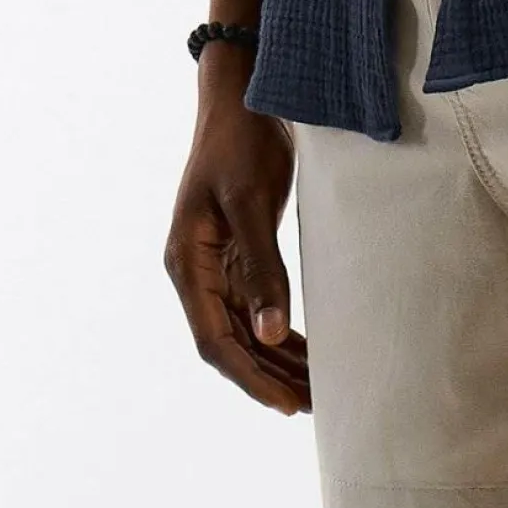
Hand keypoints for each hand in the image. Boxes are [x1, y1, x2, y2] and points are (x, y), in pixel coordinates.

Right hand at [164, 63, 309, 414]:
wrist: (242, 99)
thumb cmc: (241, 142)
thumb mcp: (250, 203)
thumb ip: (262, 269)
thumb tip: (271, 334)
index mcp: (187, 264)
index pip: (215, 341)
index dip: (250, 377)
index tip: (285, 404)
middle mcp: (197, 274)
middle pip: (232, 345)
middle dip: (270, 378)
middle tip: (315, 408)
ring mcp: (217, 270)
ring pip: (247, 334)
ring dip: (280, 363)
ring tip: (321, 391)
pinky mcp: (239, 261)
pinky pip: (259, 313)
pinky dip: (284, 337)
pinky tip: (312, 356)